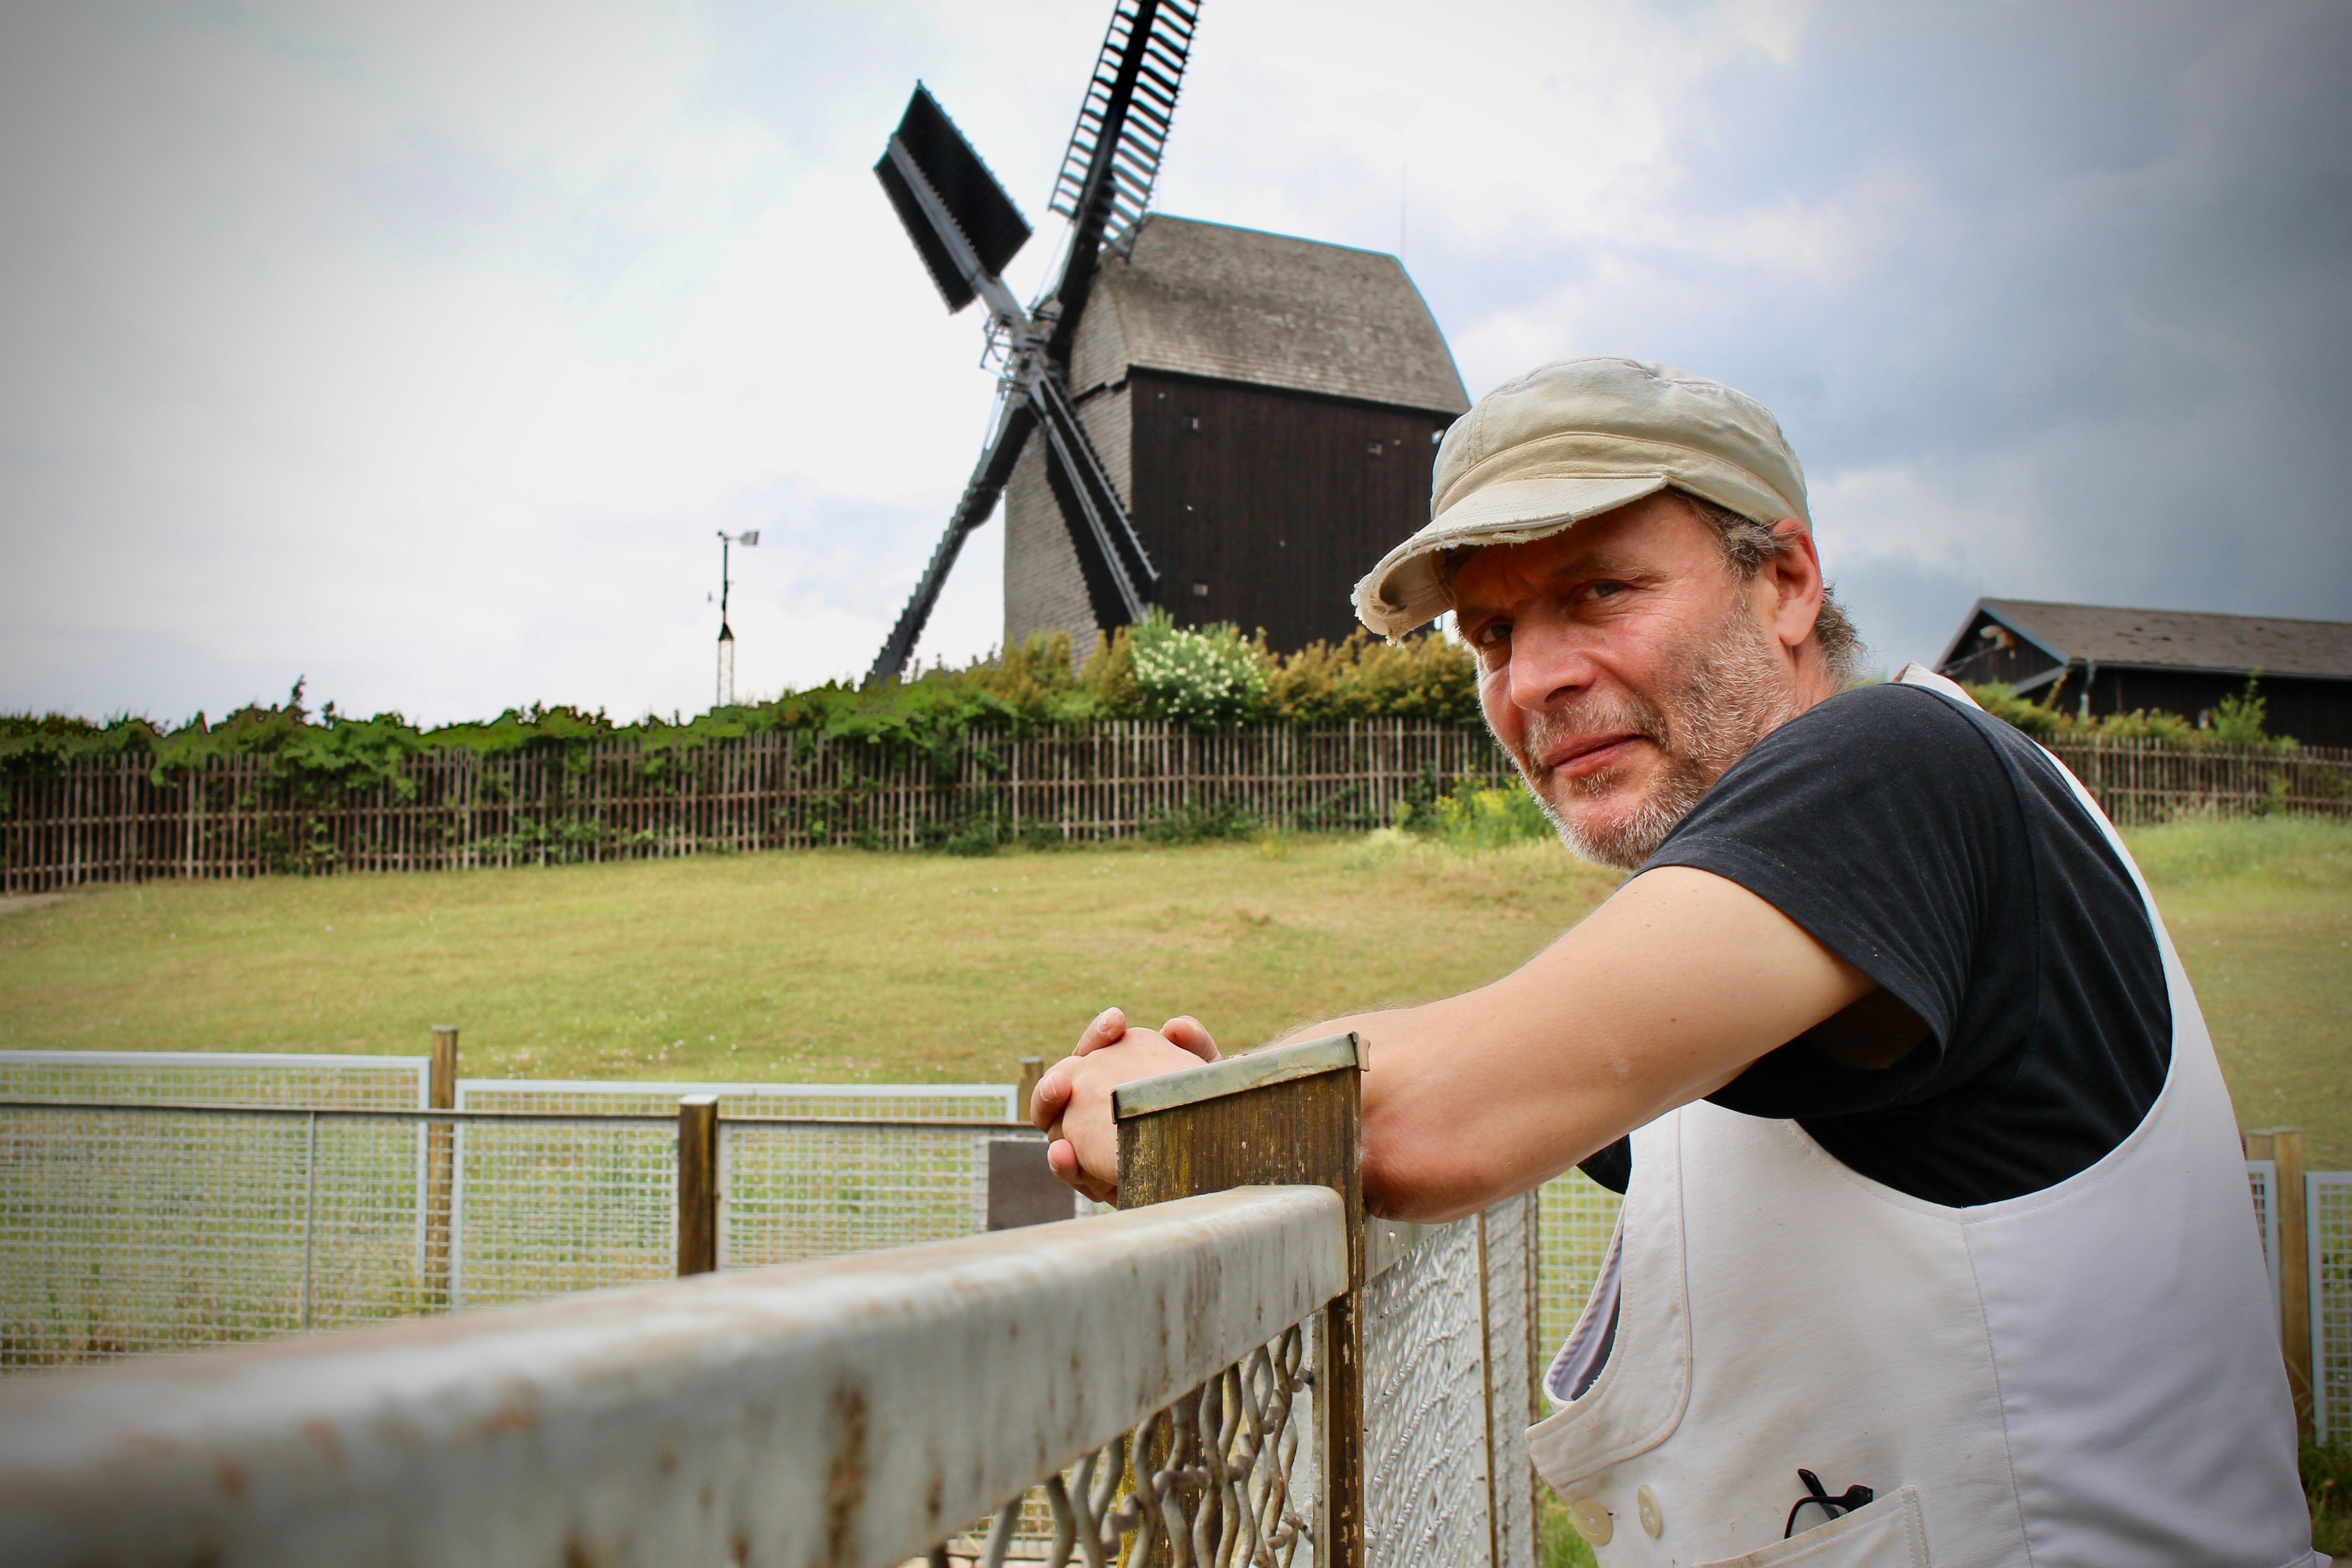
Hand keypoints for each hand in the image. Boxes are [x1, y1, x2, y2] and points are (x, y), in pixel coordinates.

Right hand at [1031, 1008, 1218, 1203]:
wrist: (1218, 1160)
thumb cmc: (1206, 1110)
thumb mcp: (1206, 1079)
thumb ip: (1195, 1046)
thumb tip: (1174, 1026)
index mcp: (1114, 1069)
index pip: (1097, 1046)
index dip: (1101, 1032)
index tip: (1117, 1020)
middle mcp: (1093, 1102)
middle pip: (1059, 1086)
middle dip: (1053, 1083)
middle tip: (1061, 1081)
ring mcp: (1089, 1141)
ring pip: (1054, 1127)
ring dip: (1046, 1113)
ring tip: (1056, 1103)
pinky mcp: (1095, 1176)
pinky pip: (1070, 1170)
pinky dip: (1064, 1164)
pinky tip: (1065, 1155)